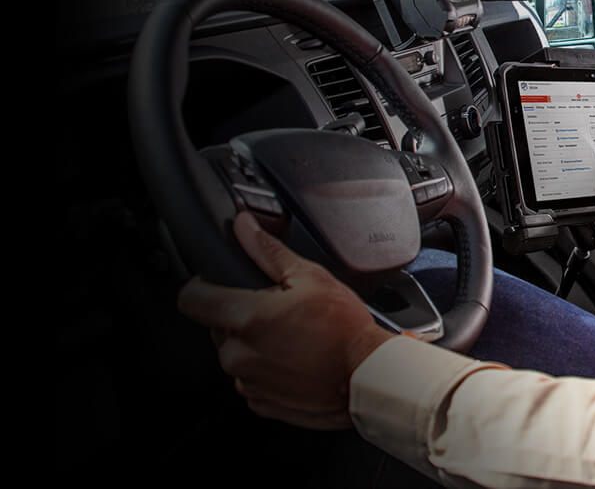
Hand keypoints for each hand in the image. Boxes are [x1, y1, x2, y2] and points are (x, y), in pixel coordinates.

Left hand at [177, 212, 395, 429]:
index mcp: (244, 317)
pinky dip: (268, 370)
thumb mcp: (311, 278)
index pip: (190, 298)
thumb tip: (244, 227)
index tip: (219, 285)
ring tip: (293, 339)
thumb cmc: (345, 330)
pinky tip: (296, 361)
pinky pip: (252, 380)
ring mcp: (247, 382)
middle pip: (217, 327)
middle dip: (241, 316)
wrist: (367, 378)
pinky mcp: (260, 403)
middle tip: (278, 312)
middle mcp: (237, 354)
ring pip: (237, 354)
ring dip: (255, 345)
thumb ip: (268, 251)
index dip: (202, 286)